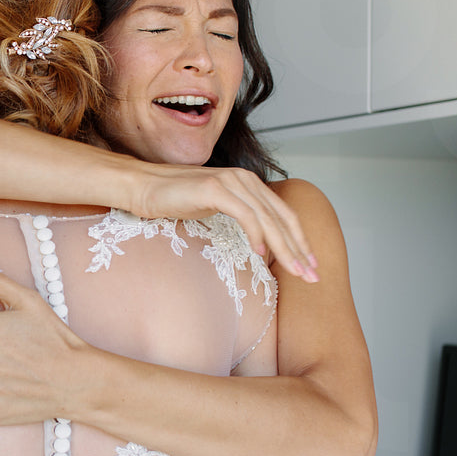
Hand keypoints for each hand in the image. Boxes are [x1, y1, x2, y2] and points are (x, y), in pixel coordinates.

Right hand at [135, 163, 317, 281]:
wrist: (144, 187)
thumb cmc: (175, 199)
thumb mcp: (215, 207)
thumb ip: (239, 214)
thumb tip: (258, 238)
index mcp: (249, 184)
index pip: (284, 215)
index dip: (300, 241)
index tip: (311, 266)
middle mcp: (245, 179)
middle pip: (283, 218)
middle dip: (300, 249)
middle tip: (312, 276)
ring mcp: (232, 182)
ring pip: (268, 219)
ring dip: (285, 248)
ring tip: (295, 271)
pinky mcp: (216, 189)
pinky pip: (245, 215)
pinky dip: (257, 235)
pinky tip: (261, 255)